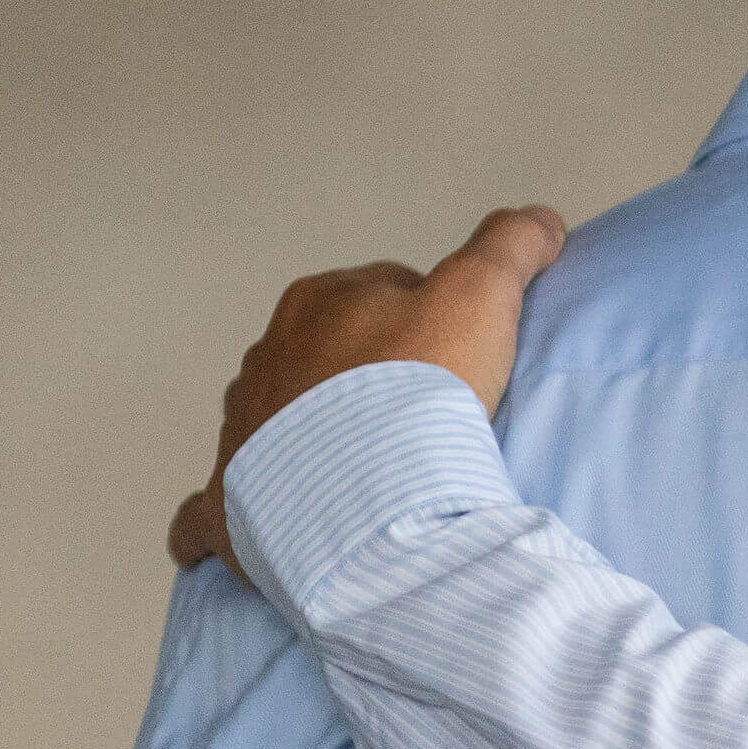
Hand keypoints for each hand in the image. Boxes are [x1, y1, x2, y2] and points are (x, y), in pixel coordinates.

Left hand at [168, 206, 568, 574]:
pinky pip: (208, 508)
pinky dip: (223, 515)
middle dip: (363, 379)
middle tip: (425, 418)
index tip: (463, 363)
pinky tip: (242, 530)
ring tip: (369, 473)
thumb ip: (509, 248)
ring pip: (274, 419)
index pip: (381, 292)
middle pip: (325, 355)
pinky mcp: (224, 502)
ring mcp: (241, 430)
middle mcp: (267, 357)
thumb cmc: (419, 389)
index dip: (430, 322)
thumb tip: (539, 218)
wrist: (371, 493)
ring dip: (309, 436)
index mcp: (318, 302)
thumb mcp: (482, 294)